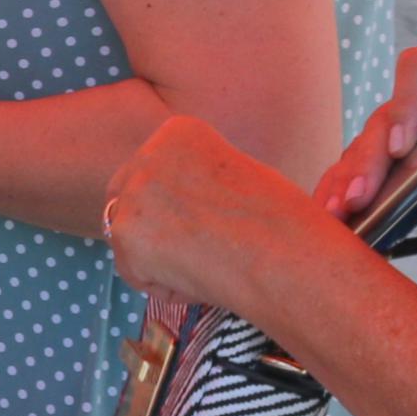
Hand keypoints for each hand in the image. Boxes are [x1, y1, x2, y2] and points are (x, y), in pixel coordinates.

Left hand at [102, 114, 338, 316]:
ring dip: (159, 259)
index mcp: (178, 130)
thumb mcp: (234, 174)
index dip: (178, 207)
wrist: (289, 257)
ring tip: (209, 263)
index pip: (152, 172)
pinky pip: (134, 271)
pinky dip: (164, 285)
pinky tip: (200, 279)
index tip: (213, 222)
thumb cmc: (281, 222)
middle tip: (198, 251)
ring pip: (128, 237)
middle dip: (153, 228)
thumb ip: (195, 177)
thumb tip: (172, 199)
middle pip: (127, 198)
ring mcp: (133, 192)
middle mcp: (148, 152)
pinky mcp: (126, 235)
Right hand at [323, 45, 416, 218]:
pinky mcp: (383, 163)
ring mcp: (395, 131)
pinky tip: (331, 219)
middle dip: (369, 163)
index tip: (401, 149)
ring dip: (346, 183)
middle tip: (360, 197)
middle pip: (383, 121)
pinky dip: (340, 196)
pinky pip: (353, 175)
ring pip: (361, 152)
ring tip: (336, 214)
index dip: (406, 104)